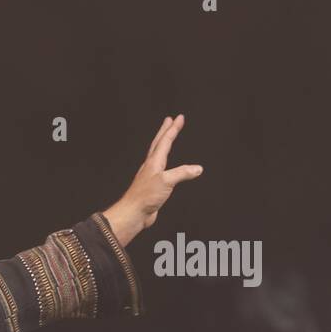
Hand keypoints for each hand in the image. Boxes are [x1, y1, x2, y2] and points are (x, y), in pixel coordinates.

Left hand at [104, 114, 202, 245]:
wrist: (133, 213)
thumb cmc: (144, 197)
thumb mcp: (166, 181)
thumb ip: (182, 173)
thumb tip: (197, 168)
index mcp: (154, 162)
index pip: (165, 141)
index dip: (173, 129)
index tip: (179, 118)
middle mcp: (151, 166)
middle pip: (158, 144)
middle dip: (165, 131)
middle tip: (170, 120)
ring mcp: (150, 176)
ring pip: (157, 155)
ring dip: (163, 144)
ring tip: (167, 138)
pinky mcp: (152, 186)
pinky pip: (161, 169)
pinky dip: (166, 162)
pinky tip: (167, 167)